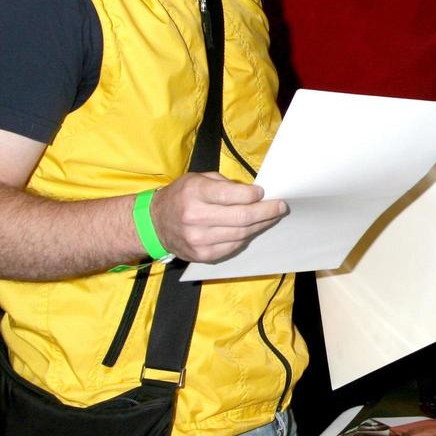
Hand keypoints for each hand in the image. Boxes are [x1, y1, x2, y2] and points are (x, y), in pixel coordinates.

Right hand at [149, 172, 287, 262]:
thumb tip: (254, 194)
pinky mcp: (203, 255)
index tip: (263, 193)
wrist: (154, 224)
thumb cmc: (180, 196)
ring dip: (261, 225)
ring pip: (241, 234)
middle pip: (242, 217)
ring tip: (272, 217)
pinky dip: (246, 237)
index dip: (253, 195)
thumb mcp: (197, 179)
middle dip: (266, 211)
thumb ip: (224, 185)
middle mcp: (196, 218)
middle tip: (282, 206)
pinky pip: (233, 246)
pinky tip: (253, 229)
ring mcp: (199, 240)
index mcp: (194, 194)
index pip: (233, 196)